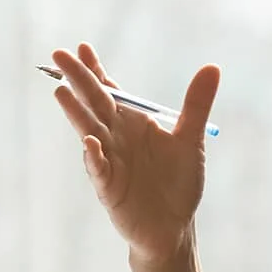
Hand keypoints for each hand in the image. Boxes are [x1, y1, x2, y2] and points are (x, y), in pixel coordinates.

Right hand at [49, 42, 220, 263]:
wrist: (175, 225)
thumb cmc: (179, 181)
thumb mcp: (191, 139)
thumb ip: (197, 104)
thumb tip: (212, 67)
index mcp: (133, 123)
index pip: (111, 91)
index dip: (96, 70)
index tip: (83, 47)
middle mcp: (116, 138)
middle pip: (95, 105)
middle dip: (78, 81)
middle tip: (59, 55)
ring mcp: (110, 162)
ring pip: (90, 132)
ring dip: (76, 113)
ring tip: (61, 92)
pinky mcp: (110, 188)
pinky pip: (99, 170)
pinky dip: (95, 158)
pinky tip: (91, 144)